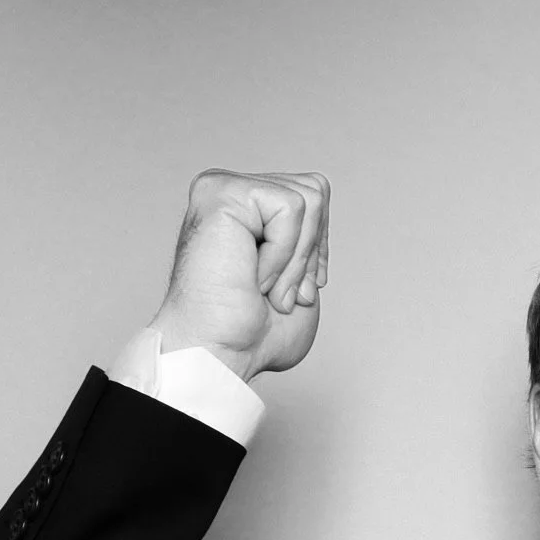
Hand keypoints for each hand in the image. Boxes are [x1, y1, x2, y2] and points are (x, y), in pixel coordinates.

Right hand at [150, 169, 330, 380]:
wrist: (220, 351)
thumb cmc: (252, 331)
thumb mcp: (301, 281)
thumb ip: (310, 236)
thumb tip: (319, 190)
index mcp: (250, 210)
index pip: (315, 196)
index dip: (317, 248)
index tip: (297, 289)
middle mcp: (233, 191)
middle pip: (316, 191)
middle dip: (309, 254)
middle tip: (278, 293)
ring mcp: (223, 187)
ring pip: (309, 199)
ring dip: (296, 260)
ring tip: (264, 287)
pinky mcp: (220, 191)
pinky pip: (290, 208)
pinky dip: (284, 255)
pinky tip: (253, 277)